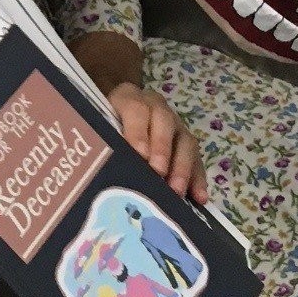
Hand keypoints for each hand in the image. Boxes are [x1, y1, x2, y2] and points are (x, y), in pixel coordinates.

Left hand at [107, 83, 207, 201]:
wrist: (113, 122)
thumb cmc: (102, 129)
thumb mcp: (98, 128)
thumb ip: (102, 141)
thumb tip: (101, 166)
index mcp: (129, 98)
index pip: (135, 109)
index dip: (138, 131)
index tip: (139, 154)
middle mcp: (155, 107)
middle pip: (164, 121)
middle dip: (162, 148)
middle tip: (158, 172)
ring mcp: (174, 125)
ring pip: (184, 141)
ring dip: (182, 167)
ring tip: (176, 191)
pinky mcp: (186, 144)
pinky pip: (197, 160)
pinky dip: (198, 179)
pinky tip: (199, 198)